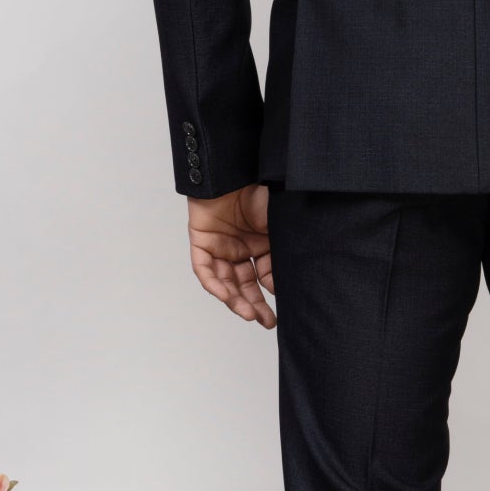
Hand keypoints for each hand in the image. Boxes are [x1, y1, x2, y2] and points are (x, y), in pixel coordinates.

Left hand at [186, 183, 274, 327]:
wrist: (235, 169)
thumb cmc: (261, 189)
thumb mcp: (279, 224)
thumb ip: (282, 251)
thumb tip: (287, 281)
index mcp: (261, 243)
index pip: (265, 275)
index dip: (272, 290)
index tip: (282, 302)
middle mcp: (240, 247)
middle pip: (245, 284)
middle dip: (255, 305)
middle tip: (267, 322)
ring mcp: (220, 246)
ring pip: (226, 281)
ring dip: (236, 300)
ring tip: (249, 314)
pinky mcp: (202, 241)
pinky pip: (205, 269)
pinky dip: (215, 284)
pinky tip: (227, 296)